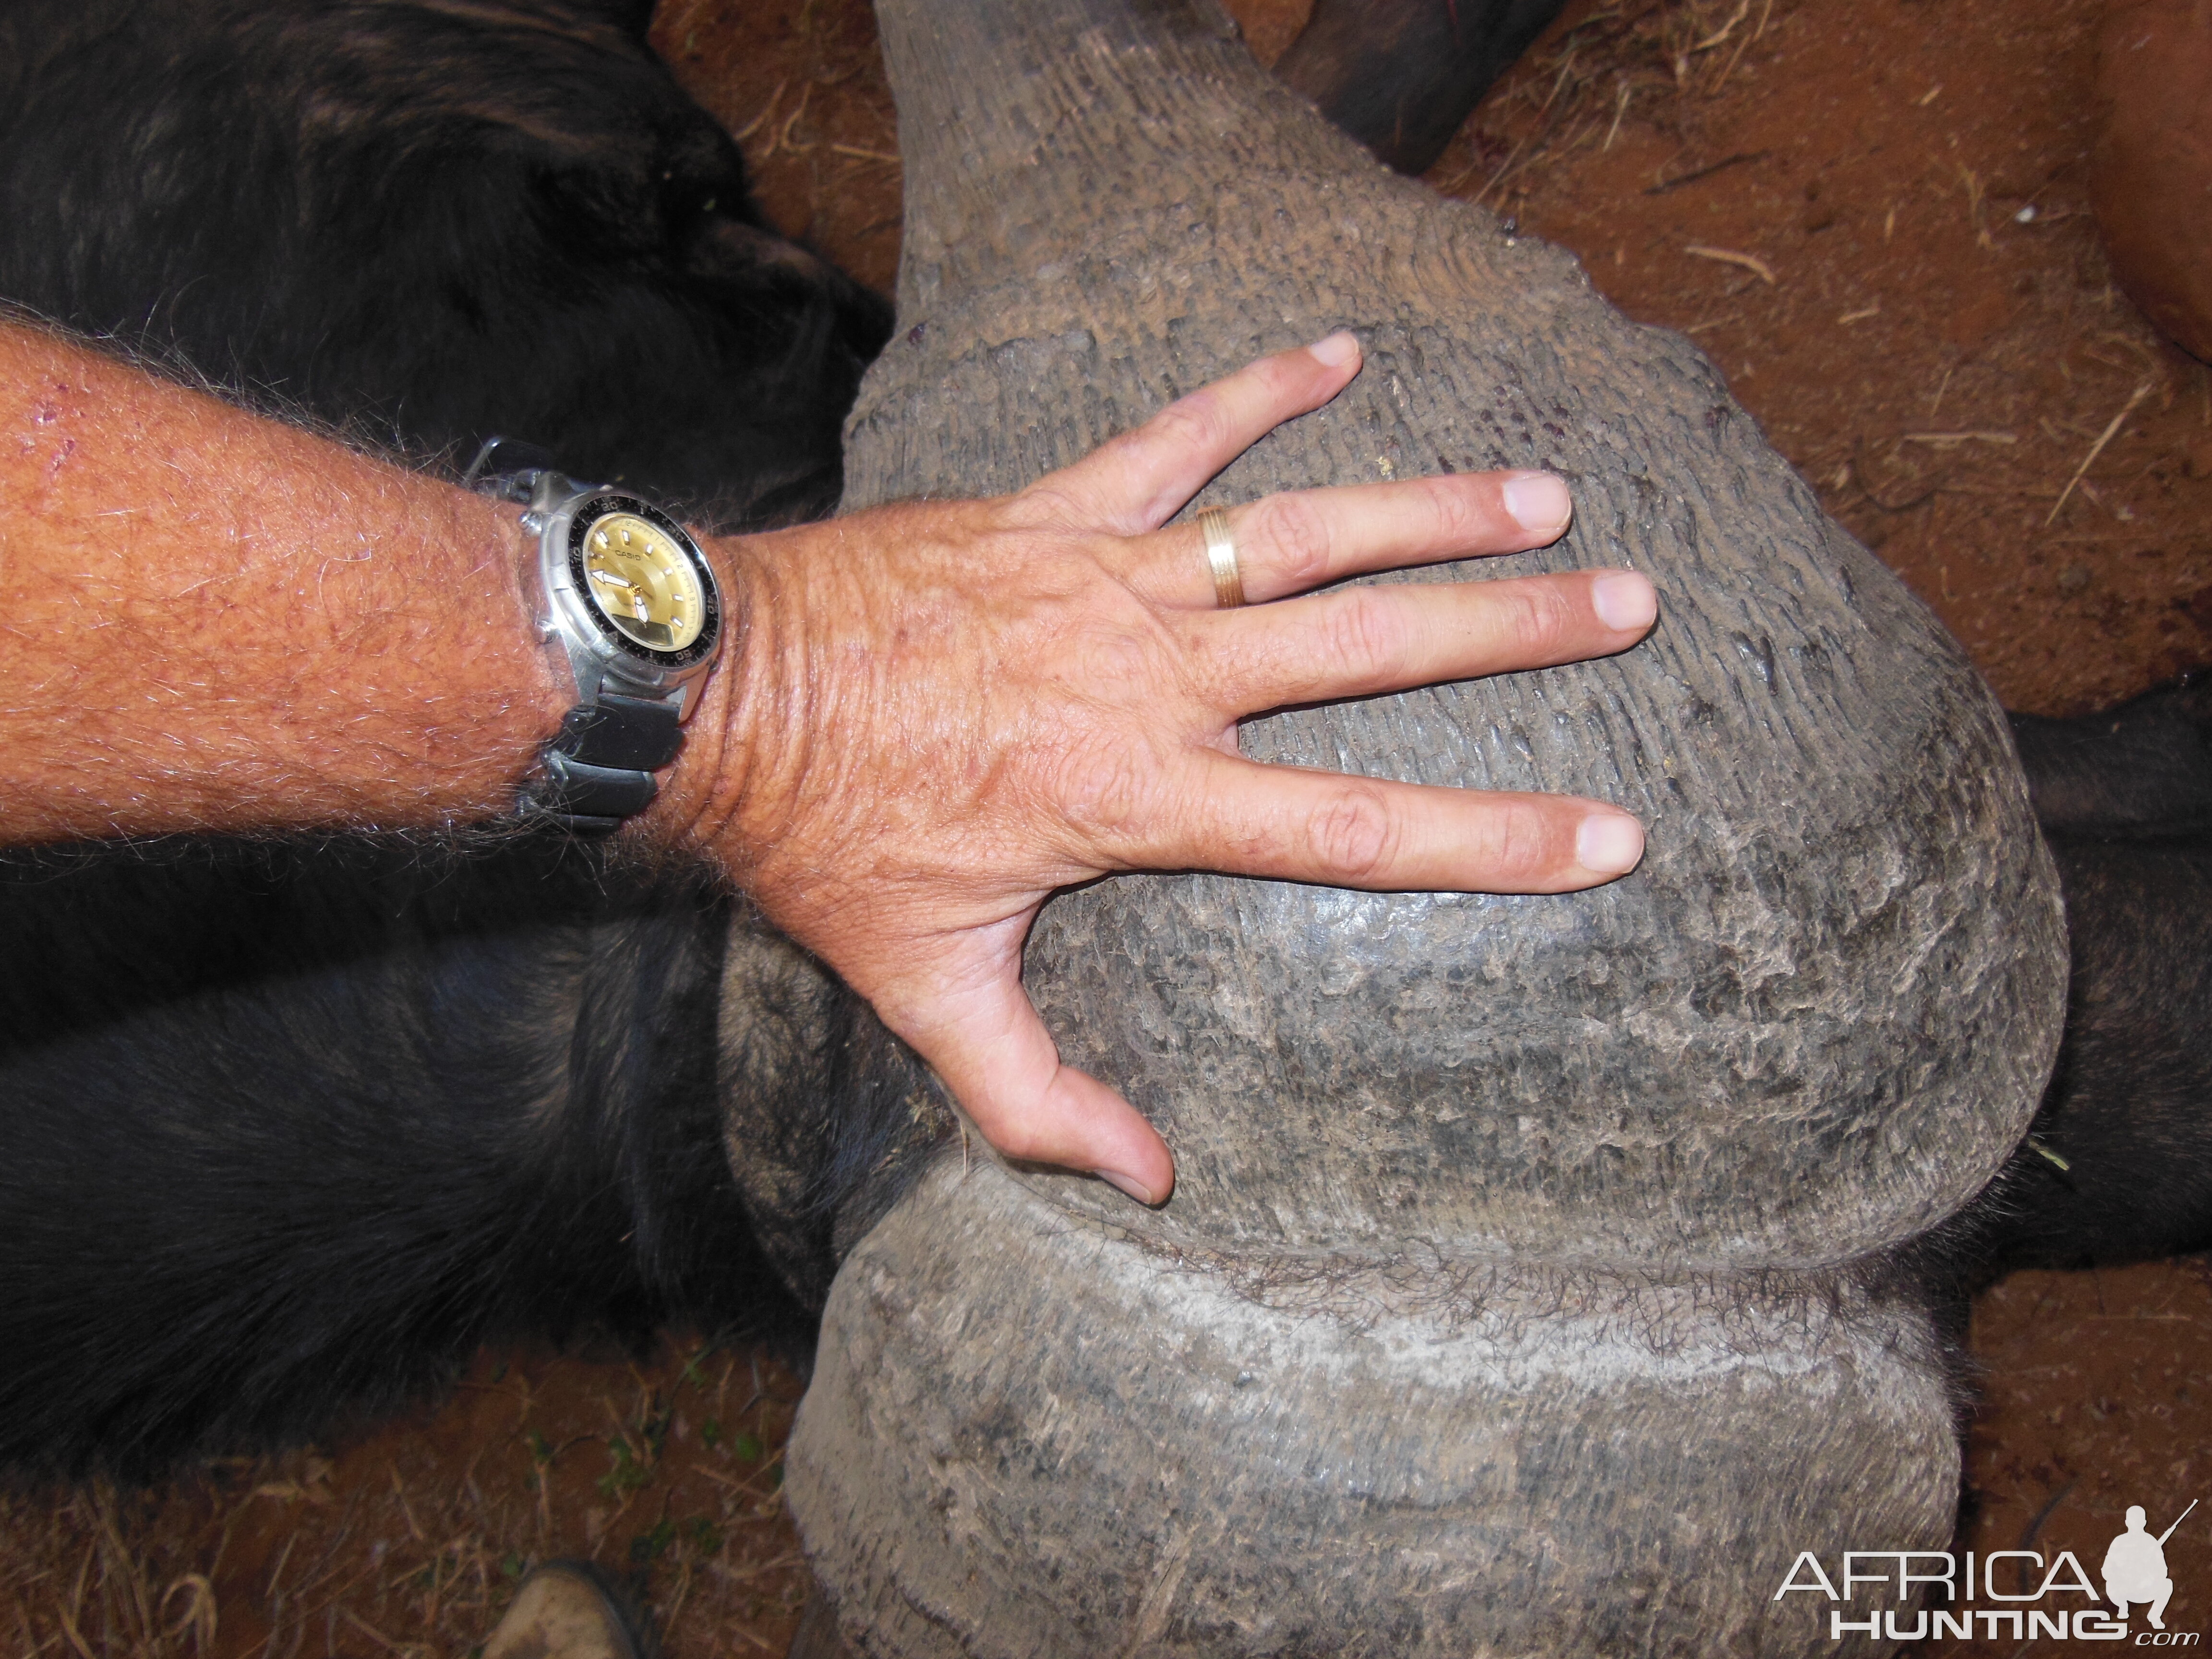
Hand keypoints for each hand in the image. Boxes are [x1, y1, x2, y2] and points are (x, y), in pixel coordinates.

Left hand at [679, 334, 1656, 1203]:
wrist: (717, 699)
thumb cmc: (825, 845)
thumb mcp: (928, 992)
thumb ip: (1038, 1094)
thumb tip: (1146, 1181)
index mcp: (1143, 799)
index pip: (1359, 829)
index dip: (1497, 839)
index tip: (1615, 835)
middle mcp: (1153, 677)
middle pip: (1370, 649)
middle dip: (1515, 630)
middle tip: (1632, 602)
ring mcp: (1107, 577)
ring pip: (1300, 533)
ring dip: (1429, 506)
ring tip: (1544, 491)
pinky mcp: (1054, 508)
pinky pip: (1172, 435)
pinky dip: (1254, 389)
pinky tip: (1340, 349)